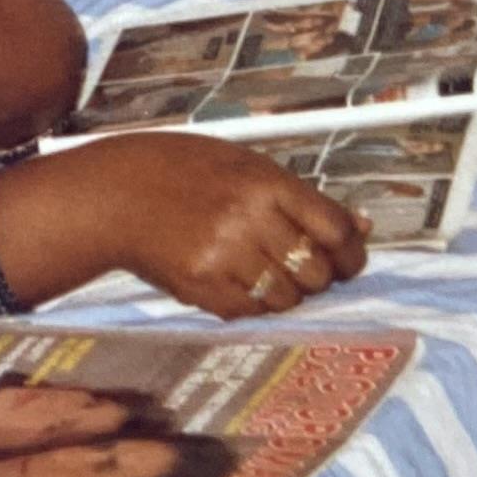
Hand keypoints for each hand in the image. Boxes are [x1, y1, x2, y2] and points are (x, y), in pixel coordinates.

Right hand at [0, 134, 370, 319]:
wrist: (116, 193)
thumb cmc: (183, 171)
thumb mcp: (246, 165)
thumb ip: (302, 198)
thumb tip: (360, 226)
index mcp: (266, 183)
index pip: (335, 230)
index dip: (351, 253)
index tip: (348, 260)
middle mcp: (249, 220)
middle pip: (315, 273)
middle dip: (317, 276)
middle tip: (302, 267)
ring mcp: (224, 256)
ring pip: (285, 298)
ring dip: (284, 292)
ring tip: (262, 271)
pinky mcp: (201, 286)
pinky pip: (249, 311)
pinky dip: (252, 303)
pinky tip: (235, 280)